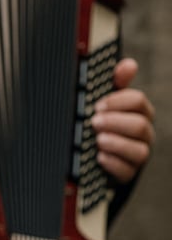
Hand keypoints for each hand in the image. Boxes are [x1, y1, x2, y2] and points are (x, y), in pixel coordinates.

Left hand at [92, 57, 154, 183]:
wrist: (96, 162)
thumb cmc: (105, 128)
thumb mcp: (108, 106)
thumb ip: (117, 85)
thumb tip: (129, 64)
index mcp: (140, 113)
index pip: (138, 102)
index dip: (118, 102)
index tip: (98, 105)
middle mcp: (143, 134)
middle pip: (140, 125)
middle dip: (116, 122)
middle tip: (95, 122)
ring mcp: (138, 156)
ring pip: (139, 150)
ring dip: (117, 143)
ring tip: (98, 140)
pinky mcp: (129, 175)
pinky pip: (127, 171)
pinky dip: (113, 163)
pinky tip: (99, 157)